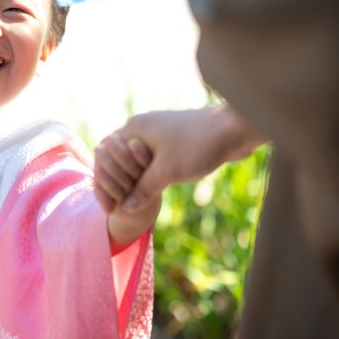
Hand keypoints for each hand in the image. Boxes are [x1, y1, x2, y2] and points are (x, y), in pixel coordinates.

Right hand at [94, 104, 265, 214]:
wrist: (234, 129)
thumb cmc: (197, 146)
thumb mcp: (166, 172)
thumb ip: (142, 190)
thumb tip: (125, 210)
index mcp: (133, 129)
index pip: (104, 157)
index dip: (104, 184)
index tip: (111, 208)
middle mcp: (140, 128)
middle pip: (115, 159)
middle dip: (115, 183)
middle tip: (119, 208)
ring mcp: (155, 134)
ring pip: (133, 161)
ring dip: (131, 181)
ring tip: (131, 203)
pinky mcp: (170, 141)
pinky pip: (149, 161)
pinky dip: (146, 176)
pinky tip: (149, 192)